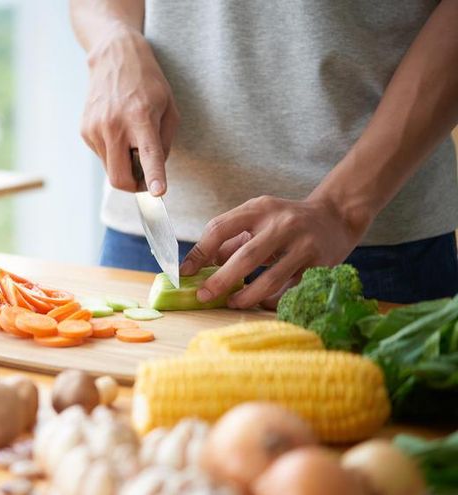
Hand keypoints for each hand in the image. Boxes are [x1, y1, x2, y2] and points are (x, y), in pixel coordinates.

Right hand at [80, 28, 179, 195]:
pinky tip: (117, 130)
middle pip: (119, 178)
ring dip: (124, 165)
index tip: (157, 193)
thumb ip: (164, 143)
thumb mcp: (169, 108)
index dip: (153, 176)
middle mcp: (114, 125)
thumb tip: (152, 172)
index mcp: (140, 117)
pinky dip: (113, 152)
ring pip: (110, 170)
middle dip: (134, 187)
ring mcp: (95, 129)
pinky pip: (102, 156)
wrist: (114, 59)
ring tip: (131, 140)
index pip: (148, 154)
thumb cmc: (147, 83)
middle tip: (146, 179)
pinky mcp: (85, 131)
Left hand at [180, 195, 369, 308]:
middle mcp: (282, 224)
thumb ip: (230, 240)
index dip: (200, 251)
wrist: (336, 216)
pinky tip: (260, 304)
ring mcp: (303, 244)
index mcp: (259, 209)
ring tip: (232, 303)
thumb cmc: (286, 220)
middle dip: (221, 280)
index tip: (185, 271)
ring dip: (247, 295)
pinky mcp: (320, 264)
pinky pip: (291, 289)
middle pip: (246, 256)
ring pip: (271, 277)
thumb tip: (198, 266)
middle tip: (203, 295)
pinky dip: (273, 300)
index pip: (220, 227)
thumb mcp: (258, 218)